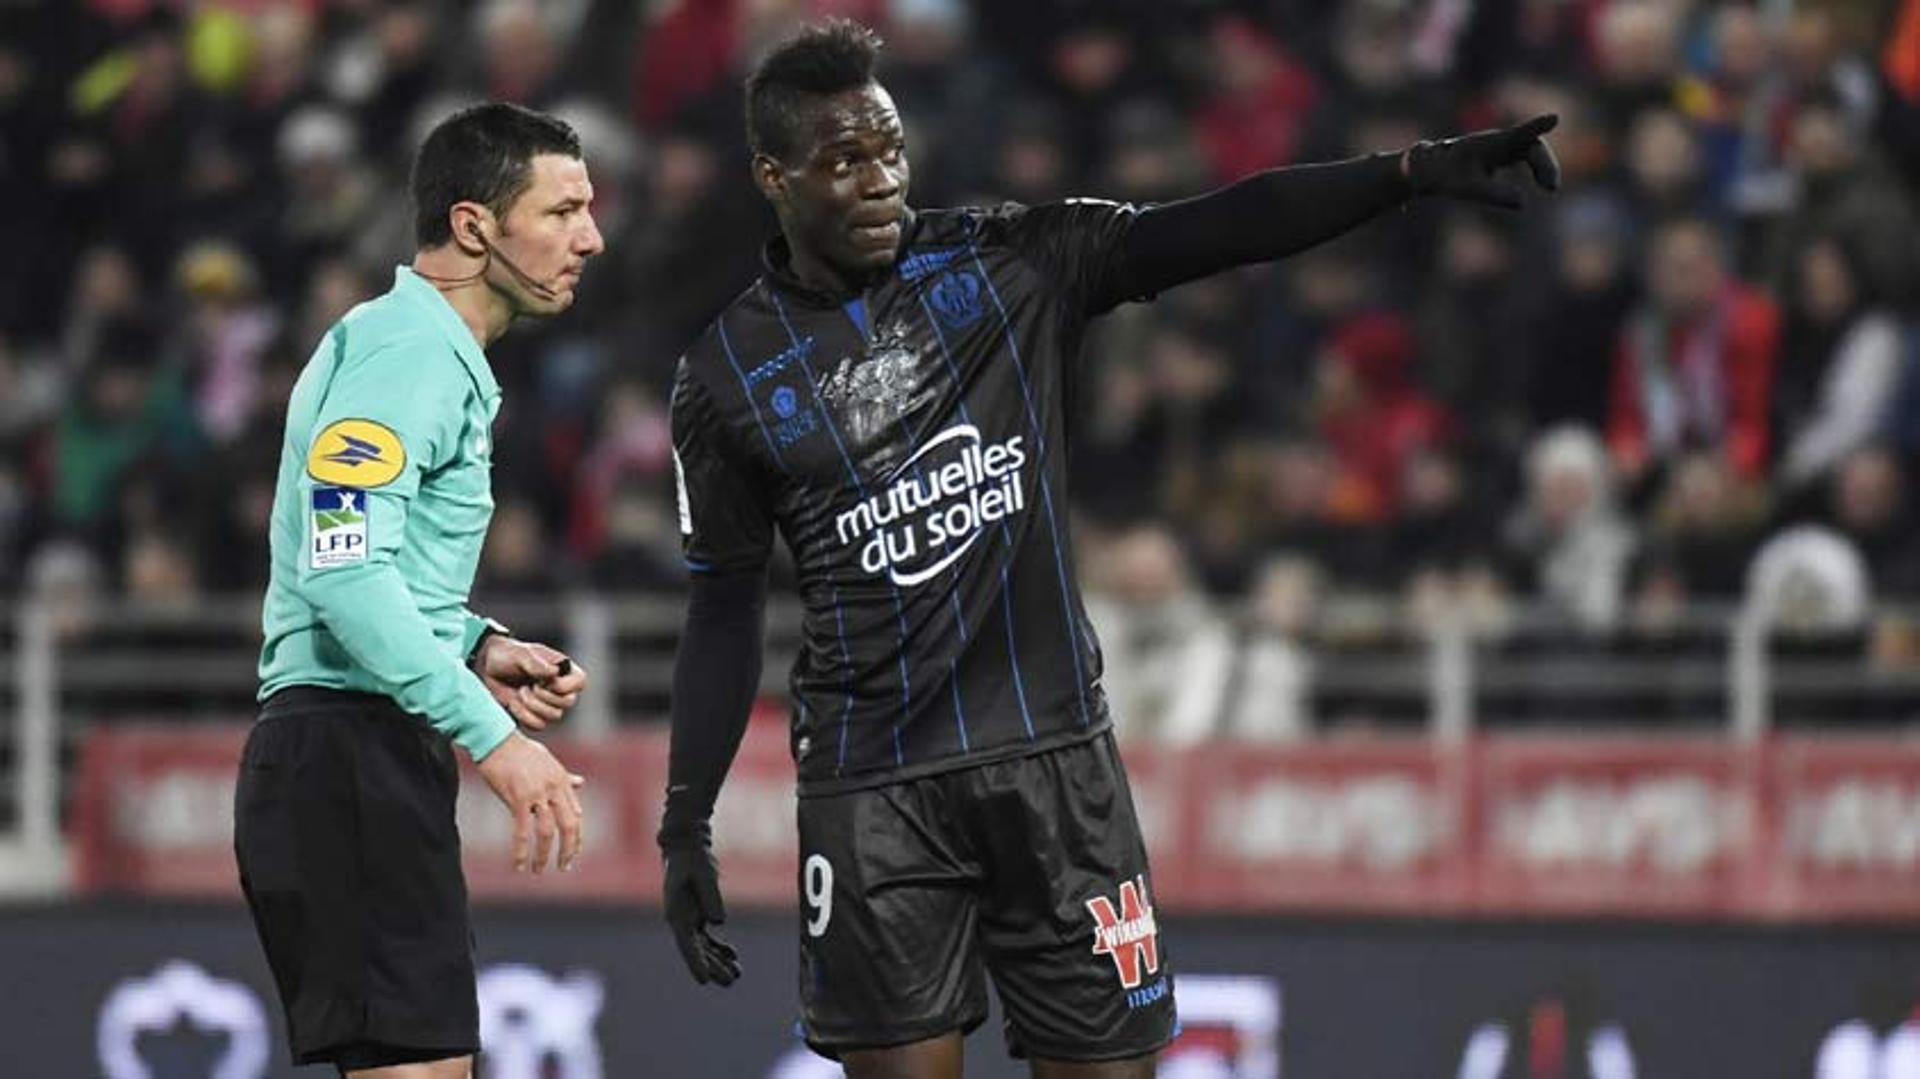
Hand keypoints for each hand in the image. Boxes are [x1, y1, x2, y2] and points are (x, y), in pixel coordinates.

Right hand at [474, 731, 585, 872]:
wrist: (496, 738)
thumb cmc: (519, 750)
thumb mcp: (548, 760)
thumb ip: (564, 776)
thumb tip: (581, 782)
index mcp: (561, 780)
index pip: (576, 813)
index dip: (576, 835)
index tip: (573, 851)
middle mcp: (553, 788)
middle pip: (569, 825)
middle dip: (569, 849)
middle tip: (564, 866)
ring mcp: (537, 793)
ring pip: (547, 831)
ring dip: (545, 855)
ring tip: (540, 870)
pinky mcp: (517, 798)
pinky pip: (522, 831)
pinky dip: (521, 851)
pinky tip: (519, 864)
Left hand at [475, 635, 587, 731]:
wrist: (488, 668)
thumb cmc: (508, 655)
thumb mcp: (521, 654)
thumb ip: (536, 664)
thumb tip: (554, 673)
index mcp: (564, 670)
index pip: (580, 682)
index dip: (561, 685)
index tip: (542, 679)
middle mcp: (561, 688)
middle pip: (567, 703)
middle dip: (543, 696)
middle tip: (527, 685)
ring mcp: (549, 704)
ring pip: (554, 716)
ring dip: (532, 706)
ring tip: (520, 692)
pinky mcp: (535, 716)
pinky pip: (539, 725)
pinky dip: (524, 716)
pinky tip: (514, 702)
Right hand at [661, 828, 739, 985]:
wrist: (685, 846)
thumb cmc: (693, 859)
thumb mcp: (704, 875)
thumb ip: (711, 897)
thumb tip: (718, 922)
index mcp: (677, 913)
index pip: (687, 945)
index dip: (696, 963)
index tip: (704, 981)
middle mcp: (680, 920)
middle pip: (696, 951)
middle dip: (712, 967)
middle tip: (731, 981)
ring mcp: (688, 918)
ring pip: (702, 947)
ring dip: (718, 961)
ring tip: (736, 975)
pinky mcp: (696, 914)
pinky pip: (707, 937)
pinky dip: (719, 947)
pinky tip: (732, 955)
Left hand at [1403, 113, 1560, 208]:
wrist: (1432, 167)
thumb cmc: (1447, 176)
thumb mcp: (1467, 189)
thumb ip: (1494, 194)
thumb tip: (1522, 203)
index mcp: (1490, 144)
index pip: (1518, 133)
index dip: (1536, 127)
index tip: (1554, 118)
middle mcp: (1500, 141)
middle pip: (1532, 145)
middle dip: (1545, 163)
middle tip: (1551, 188)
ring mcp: (1503, 146)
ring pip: (1533, 150)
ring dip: (1544, 166)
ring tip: (1550, 188)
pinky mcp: (1504, 153)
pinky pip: (1528, 156)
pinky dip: (1538, 169)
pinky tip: (1545, 185)